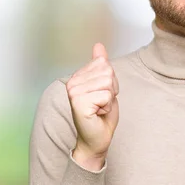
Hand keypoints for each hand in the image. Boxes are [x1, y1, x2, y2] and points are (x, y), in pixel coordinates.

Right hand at [66, 43, 119, 170]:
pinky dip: (107, 106)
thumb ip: (101, 65)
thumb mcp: (105, 85)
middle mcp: (72, 83)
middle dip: (112, 88)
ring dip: (110, 98)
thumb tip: (98, 45)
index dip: (111, 80)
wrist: (97, 139)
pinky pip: (106, 95)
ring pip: (108, 83)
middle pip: (107, 72)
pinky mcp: (79, 103)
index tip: (102, 94)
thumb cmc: (101, 114)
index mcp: (77, 76)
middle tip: (102, 103)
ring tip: (100, 108)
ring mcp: (74, 93)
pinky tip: (98, 113)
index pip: (104, 63)